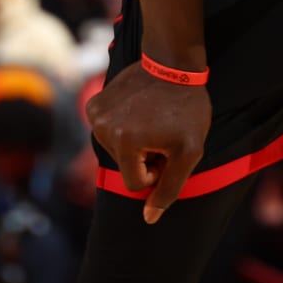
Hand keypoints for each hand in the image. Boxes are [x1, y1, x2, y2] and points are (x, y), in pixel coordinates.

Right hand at [85, 61, 211, 224]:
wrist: (172, 63)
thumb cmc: (187, 108)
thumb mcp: (189, 152)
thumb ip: (169, 188)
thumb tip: (148, 219)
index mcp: (124, 143)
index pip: (136, 184)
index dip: (157, 172)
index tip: (168, 150)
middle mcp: (102, 129)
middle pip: (124, 167)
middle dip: (144, 158)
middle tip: (162, 132)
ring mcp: (94, 114)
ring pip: (114, 151)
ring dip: (134, 143)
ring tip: (151, 120)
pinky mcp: (93, 104)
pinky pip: (107, 132)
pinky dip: (122, 128)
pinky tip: (138, 111)